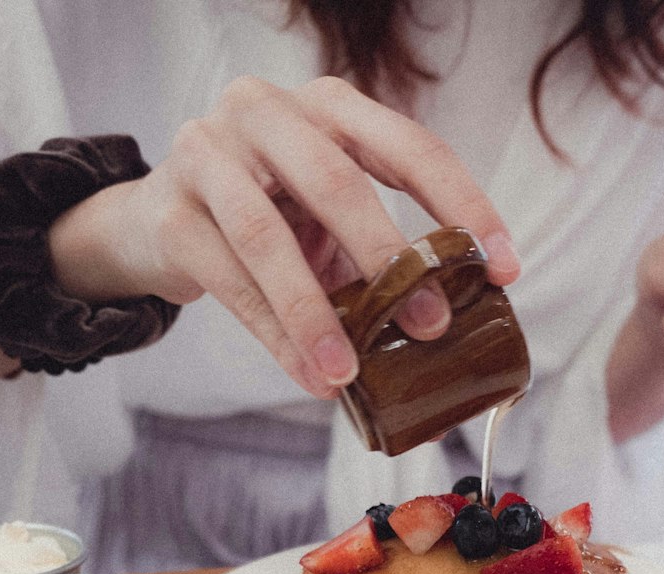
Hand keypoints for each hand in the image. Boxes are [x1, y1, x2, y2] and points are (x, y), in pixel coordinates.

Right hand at [47, 75, 519, 398]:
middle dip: (388, 259)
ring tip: (348, 374)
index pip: (408, 146)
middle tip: (430, 325)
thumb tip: (445, 326)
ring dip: (315, 314)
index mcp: (326, 107)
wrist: (157, 224)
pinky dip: (273, 336)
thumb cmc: (265, 219)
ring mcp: (208, 154)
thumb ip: (377, 254)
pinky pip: (227, 280)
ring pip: (267, 236)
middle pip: (335, 179)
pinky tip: (308, 376)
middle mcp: (265, 112)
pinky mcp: (169, 211)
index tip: (506, 267)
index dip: (462, 206)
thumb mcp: (327, 221)